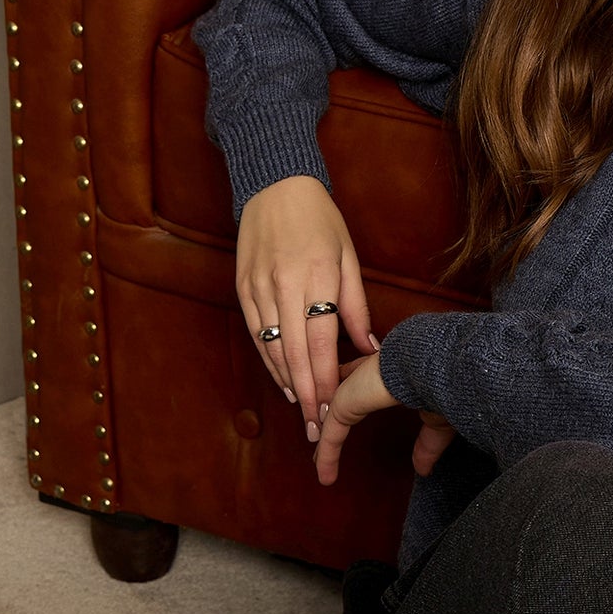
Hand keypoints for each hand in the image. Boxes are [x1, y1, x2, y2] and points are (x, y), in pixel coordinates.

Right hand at [236, 176, 375, 433]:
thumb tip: (369, 349)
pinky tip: (283, 380)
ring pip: (272, 348)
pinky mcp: (242, 287)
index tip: (333, 409)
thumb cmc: (320, 220)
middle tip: (317, 428)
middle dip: (307, 395)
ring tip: (303, 412)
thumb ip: (357, 306)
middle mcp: (284, 284)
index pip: (321, 341)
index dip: (326, 380)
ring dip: (287, 383)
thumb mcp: (348, 256)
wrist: (274, 185)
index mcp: (317, 275)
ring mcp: (259, 287)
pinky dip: (269, 360)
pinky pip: (257, 333)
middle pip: (295, 353)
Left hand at [312, 355, 458, 485]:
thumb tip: (425, 470)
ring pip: (332, 416)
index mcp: (388, 371)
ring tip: (316, 460)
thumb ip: (427, 443)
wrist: (434, 368)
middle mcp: (366, 375)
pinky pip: (330, 433)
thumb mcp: (436, 419)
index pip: (364, 383)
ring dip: (324, 438)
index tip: (347, 408)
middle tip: (320, 430)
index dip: (355, 398)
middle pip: (341, 396)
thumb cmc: (444, 383)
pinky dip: (327, 455)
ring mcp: (353, 387)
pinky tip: (325, 477)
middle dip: (330, 412)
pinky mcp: (344, 402)